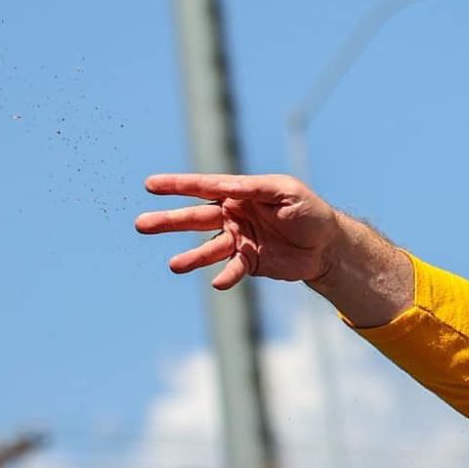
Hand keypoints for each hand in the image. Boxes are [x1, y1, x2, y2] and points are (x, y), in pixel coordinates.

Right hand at [135, 174, 339, 289]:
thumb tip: (228, 186)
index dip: (177, 185)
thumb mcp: (287, 192)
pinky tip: (219, 283)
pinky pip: (232, 269)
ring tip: (174, 266)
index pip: (204, 187)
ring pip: (209, 248)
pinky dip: (226, 276)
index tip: (150, 185)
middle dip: (168, 221)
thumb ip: (256, 189)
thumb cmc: (309, 211)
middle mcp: (233, 215)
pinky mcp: (248, 262)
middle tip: (141, 224)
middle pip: (195, 218)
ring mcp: (238, 240)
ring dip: (192, 257)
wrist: (327, 246)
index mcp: (239, 193)